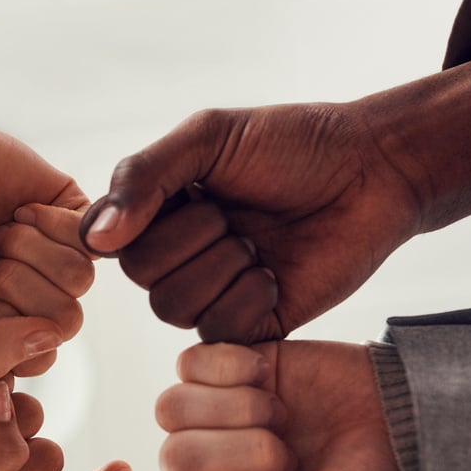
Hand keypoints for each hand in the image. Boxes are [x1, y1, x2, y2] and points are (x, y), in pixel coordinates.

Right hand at [0, 203, 94, 399]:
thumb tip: (50, 339)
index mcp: (12, 333)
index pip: (41, 356)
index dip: (4, 328)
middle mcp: (42, 300)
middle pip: (67, 319)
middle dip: (14, 284)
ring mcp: (62, 259)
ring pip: (79, 278)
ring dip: (27, 250)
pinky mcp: (78, 218)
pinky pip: (91, 239)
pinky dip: (48, 222)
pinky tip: (19, 210)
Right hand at [78, 40, 470, 342]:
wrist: (374, 173)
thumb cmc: (295, 145)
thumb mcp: (209, 138)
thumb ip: (144, 176)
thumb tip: (96, 240)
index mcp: (159, 211)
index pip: (110, 239)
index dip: (141, 222)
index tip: (192, 193)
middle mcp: (179, 257)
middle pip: (142, 277)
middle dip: (195, 238)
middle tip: (237, 214)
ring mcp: (213, 294)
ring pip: (175, 308)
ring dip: (224, 267)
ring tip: (259, 242)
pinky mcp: (252, 328)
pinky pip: (220, 332)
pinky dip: (250, 299)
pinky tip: (276, 274)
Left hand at [157, 341, 410, 470]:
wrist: (412, 428)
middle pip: (175, 457)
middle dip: (242, 454)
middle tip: (290, 456)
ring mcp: (210, 418)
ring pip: (171, 408)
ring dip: (235, 410)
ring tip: (279, 417)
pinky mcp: (223, 369)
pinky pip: (188, 363)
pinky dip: (231, 367)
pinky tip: (267, 377)